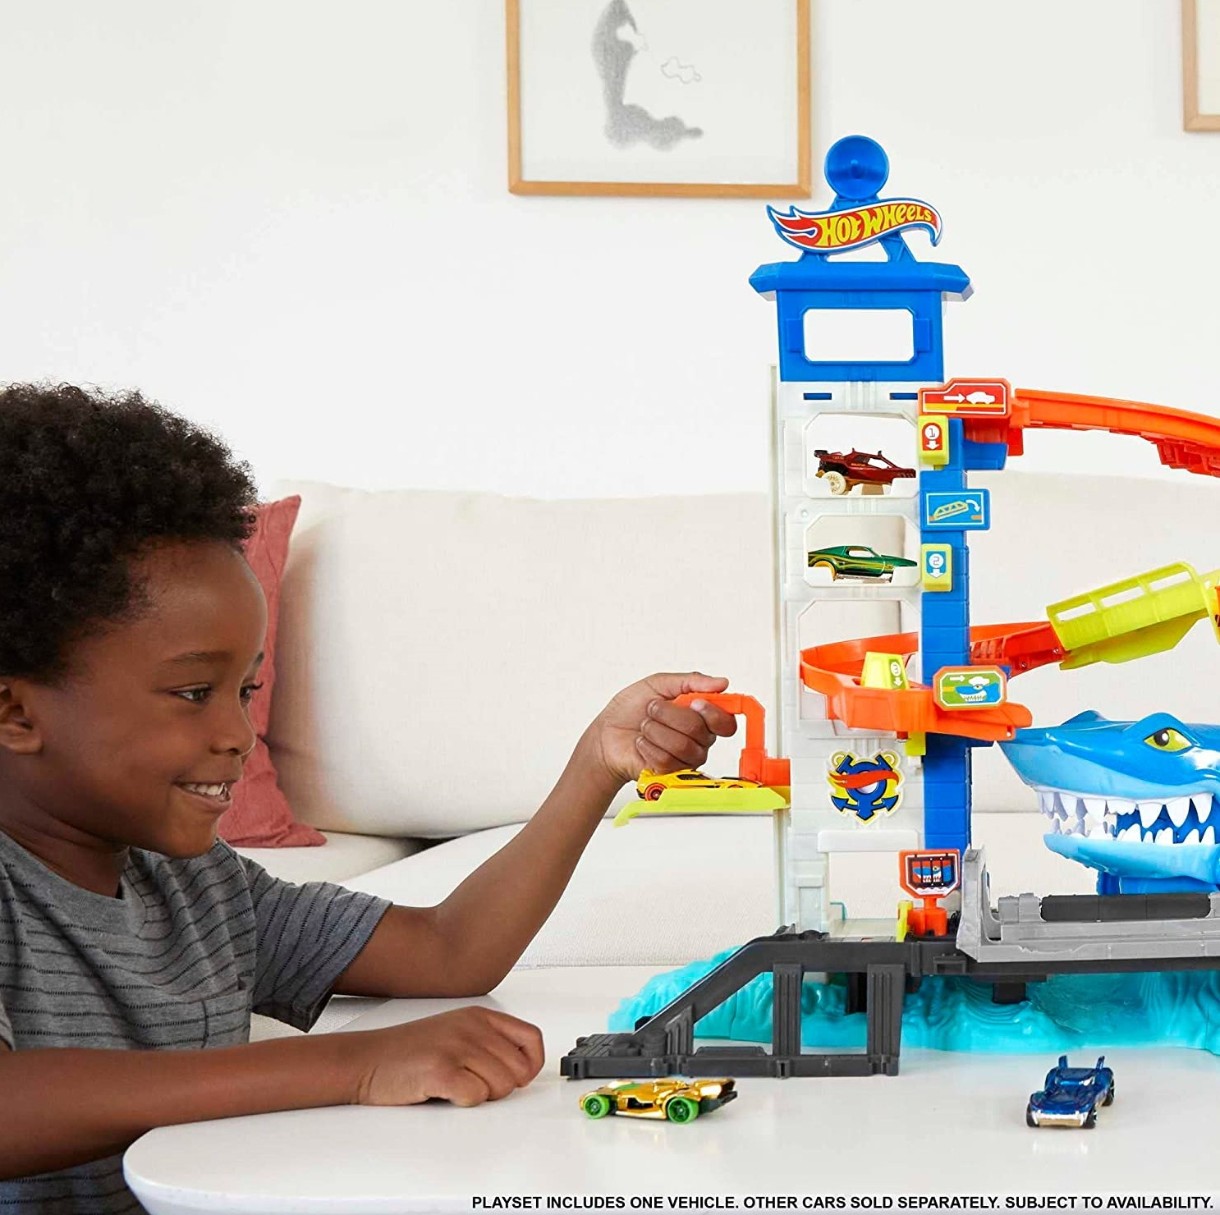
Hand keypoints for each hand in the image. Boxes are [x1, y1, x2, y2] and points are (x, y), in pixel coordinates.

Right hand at [348, 1006, 544, 1106]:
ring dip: (481, 1096)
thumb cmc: (409, 1051)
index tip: (519, 1078)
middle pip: (519, 1070)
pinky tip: (446, 1093)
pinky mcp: (441, 1070)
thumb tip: (523, 1069)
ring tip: (456, 1086)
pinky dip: (464, 1102)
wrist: (366, 1059)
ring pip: (501, 1086)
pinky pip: (476, 1096)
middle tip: (475, 1085)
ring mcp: (456, 1046)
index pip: (532, 1038)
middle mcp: (472, 1027)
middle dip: (501, 1088)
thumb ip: (489, 1043)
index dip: (531, 1065)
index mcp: (479, 1016)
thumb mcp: (456, 1032)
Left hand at [589, 672, 737, 787]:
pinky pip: (667, 760)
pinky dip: (648, 747)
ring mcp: (685, 758)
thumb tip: (721, 682)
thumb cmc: (630, 709)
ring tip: (645, 726)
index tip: (695, 703)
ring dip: (656, 731)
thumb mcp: (658, 684)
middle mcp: (698, 739)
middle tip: (653, 708)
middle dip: (669, 715)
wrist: (606, 734)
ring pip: (683, 746)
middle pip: (701, 731)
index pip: (726, 721)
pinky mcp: (669, 773)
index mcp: (700, 716)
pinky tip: (642, 743)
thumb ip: (691, 681)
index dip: (713, 713)